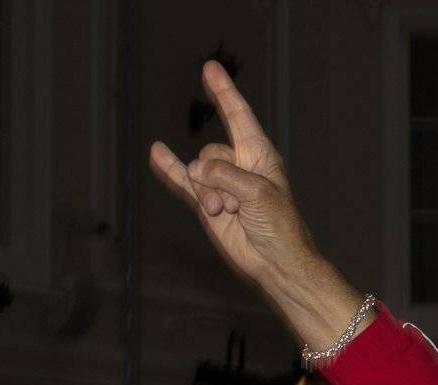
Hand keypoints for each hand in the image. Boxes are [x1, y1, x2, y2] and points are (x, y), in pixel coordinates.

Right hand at [149, 61, 320, 294]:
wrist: (276, 263)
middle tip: (236, 204)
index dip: (224, 92)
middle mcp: (240, 166)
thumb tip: (196, 171)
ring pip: (198, 172)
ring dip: (208, 194)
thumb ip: (225, 175)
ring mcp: (222, 185)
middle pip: (211, 152)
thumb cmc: (279, 227)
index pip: (239, 116)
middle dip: (216, 177)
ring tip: (226, 214)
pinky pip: (183, 181)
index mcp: (261, 156)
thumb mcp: (257, 194)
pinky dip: (170, 168)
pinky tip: (157, 151)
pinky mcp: (208, 204)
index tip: (209, 68)